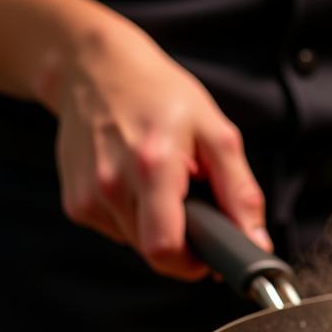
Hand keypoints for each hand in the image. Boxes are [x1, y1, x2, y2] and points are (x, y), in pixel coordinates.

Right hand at [42, 16, 268, 278]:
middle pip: (153, 253)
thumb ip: (240, 193)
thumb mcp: (216, 134)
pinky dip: (134, 219)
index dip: (193, 263)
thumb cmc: (160, 95)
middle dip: (181, 243)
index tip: (210, 252)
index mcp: (152, 167)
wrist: (95, 68)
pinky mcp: (74, 202)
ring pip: (135, 244)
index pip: (166, 249)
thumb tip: (256, 242)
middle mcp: (112, 185)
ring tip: (163, 186)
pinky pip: (116, 231)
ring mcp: (87, 195)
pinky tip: (137, 185)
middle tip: (193, 207)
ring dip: (157, 228)